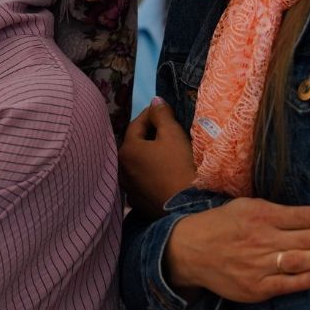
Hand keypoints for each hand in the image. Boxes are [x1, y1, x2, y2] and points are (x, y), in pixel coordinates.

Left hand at [119, 97, 196, 217]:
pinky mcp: (139, 203)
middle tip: (167, 130)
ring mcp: (129, 188)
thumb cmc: (179, 167)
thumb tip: (155, 100)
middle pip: (135, 145)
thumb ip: (161, 115)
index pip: (137, 124)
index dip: (151, 114)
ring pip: (138, 164)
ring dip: (149, 156)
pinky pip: (143, 181)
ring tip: (166, 152)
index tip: (163, 109)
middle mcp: (121, 169)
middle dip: (149, 135)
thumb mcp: (173, 135)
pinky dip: (151, 173)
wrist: (188, 209)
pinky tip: (164, 173)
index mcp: (127, 150)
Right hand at [164, 197, 309, 303]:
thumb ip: (276, 211)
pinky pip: (283, 284)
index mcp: (261, 215)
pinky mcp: (254, 287)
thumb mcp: (245, 207)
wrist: (189, 250)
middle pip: (307, 238)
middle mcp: (261, 238)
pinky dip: (303, 280)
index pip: (303, 216)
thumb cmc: (222, 225)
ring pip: (300, 260)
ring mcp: (258, 264)